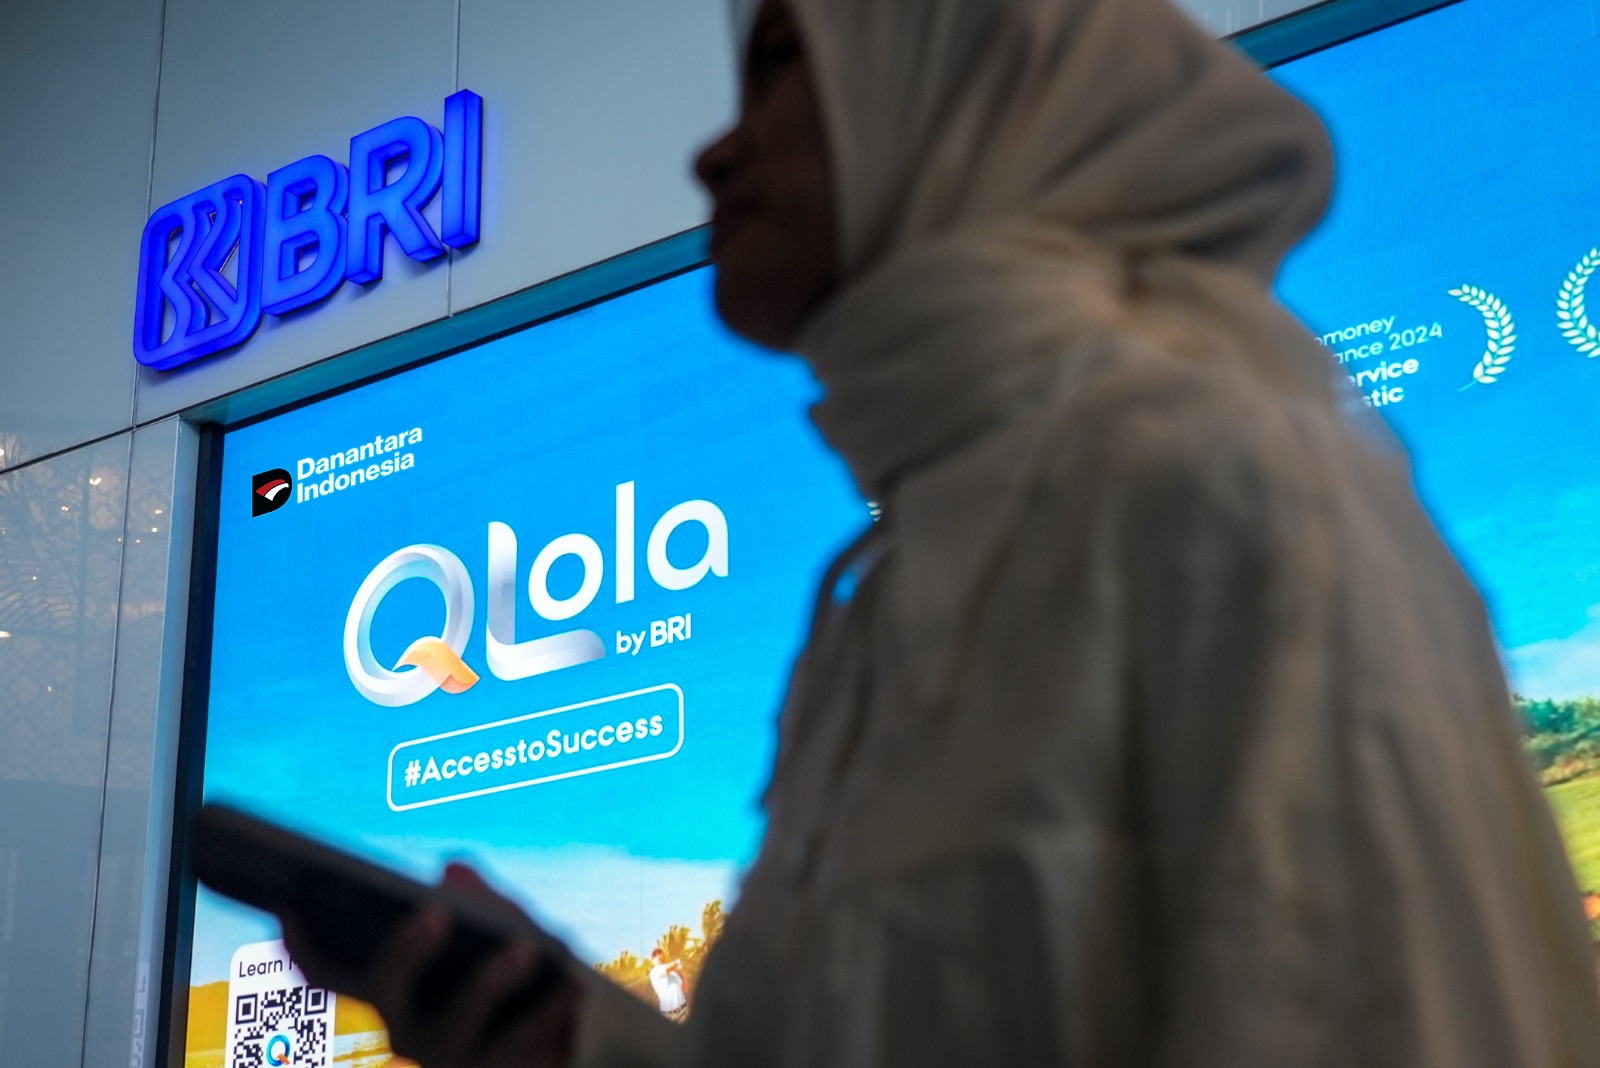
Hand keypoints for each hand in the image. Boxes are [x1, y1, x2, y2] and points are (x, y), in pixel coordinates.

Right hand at [280, 863, 583, 1067]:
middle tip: (435, 912)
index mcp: (394, 989)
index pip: (331, 970)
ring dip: (493, 984)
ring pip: (463, 1027)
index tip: (289, 908)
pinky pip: (528, 1052)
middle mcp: (413, 1031)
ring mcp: (460, 1061)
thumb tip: (452, 873)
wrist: (572, 1037)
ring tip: (527, 944)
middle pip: (391, 995)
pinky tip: (575, 988)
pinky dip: (554, 1017)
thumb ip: (480, 898)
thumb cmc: (520, 967)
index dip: (301, 946)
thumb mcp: (502, 923)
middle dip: (405, 952)